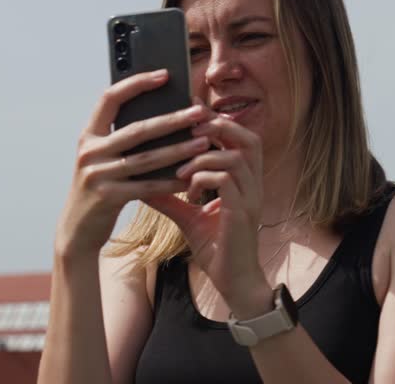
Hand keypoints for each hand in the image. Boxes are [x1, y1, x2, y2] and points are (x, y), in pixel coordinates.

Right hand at [55, 70, 209, 257]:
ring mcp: (97, 174)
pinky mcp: (108, 197)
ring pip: (147, 158)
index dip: (137, 83)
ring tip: (204, 141)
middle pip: (137, 129)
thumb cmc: (102, 187)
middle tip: (200, 112)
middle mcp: (90, 151)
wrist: (77, 229)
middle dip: (172, 119)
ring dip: (179, 149)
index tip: (165, 75)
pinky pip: (148, 186)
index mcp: (89, 135)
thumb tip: (167, 113)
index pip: (110, 98)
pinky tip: (192, 176)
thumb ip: (123, 138)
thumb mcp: (104, 158)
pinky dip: (172, 180)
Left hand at [144, 113, 266, 302]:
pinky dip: (203, 177)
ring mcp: (250, 197)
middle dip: (219, 128)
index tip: (193, 113)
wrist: (233, 281)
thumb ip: (170, 197)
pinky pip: (225, 180)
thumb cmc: (216, 248)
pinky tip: (188, 189)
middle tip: (191, 130)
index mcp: (245, 181)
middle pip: (248, 139)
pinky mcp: (242, 212)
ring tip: (182, 169)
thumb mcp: (188, 217)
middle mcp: (253, 184)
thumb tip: (142, 183)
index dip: (220, 122)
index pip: (242, 139)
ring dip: (203, 157)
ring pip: (235, 157)